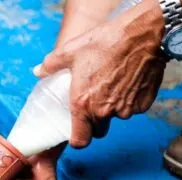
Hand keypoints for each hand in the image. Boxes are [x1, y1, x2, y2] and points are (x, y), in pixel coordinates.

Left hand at [35, 0, 166, 147]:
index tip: (77, 133)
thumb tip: (38, 71)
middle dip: (95, 121)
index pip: (79, 141)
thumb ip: (51, 65)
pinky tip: (128, 82)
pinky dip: (130, 100)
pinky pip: (134, 109)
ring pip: (116, 118)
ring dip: (113, 109)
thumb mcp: (70, 51)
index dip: (77, 139)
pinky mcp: (143, 104)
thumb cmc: (104, 43)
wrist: (141, 35)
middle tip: (93, 102)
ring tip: (112, 86)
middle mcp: (103, 112)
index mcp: (82, 104)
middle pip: (98, 130)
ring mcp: (125, 109)